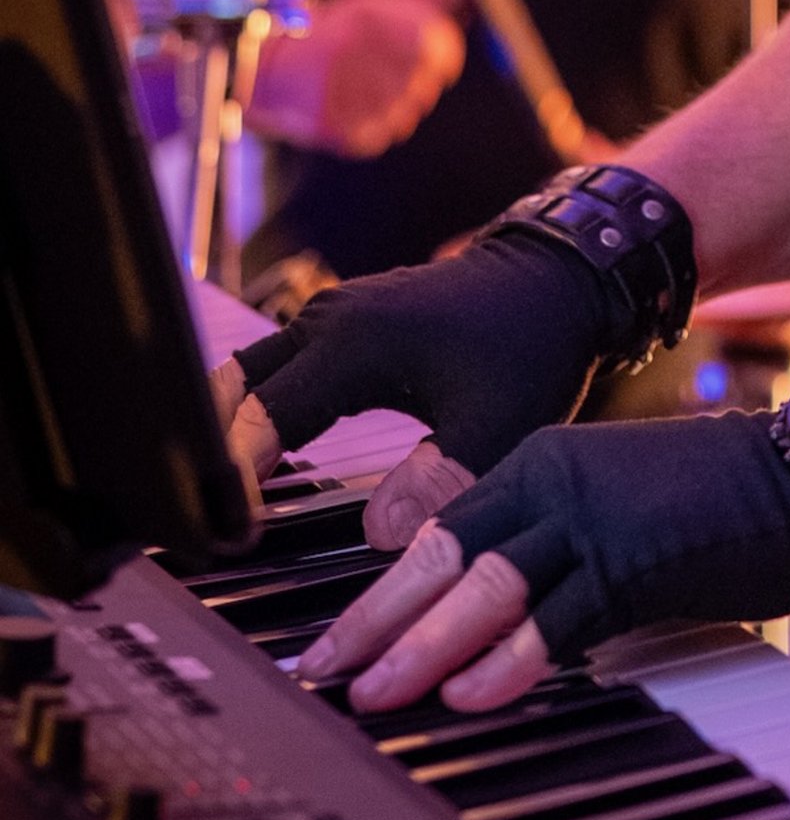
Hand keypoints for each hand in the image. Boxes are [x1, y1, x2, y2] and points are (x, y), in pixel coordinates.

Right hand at [225, 227, 635, 535]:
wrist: (557, 280)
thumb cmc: (530, 347)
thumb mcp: (498, 424)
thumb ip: (441, 482)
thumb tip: (376, 539)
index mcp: (350, 345)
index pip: (260, 421)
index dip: (236, 480)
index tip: (226, 534)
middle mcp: (328, 322)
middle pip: (233, 389)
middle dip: (211, 450)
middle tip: (202, 518)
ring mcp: (332, 316)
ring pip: (250, 372)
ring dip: (230, 425)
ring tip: (218, 494)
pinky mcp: (345, 323)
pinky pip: (278, 366)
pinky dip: (258, 407)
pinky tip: (262, 457)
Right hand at [251, 0, 464, 157]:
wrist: (262, 72)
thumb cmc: (325, 32)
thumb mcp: (366, 2)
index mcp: (365, 19)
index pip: (438, 46)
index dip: (446, 55)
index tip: (442, 59)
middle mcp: (354, 54)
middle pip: (425, 81)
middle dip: (422, 79)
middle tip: (399, 73)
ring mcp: (342, 91)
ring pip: (408, 109)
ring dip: (400, 102)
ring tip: (369, 87)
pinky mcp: (336, 127)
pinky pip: (385, 132)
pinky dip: (380, 122)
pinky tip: (357, 105)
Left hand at [299, 416, 789, 710]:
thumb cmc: (719, 496)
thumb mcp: (614, 500)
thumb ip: (550, 543)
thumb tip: (487, 615)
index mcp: (543, 460)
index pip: (440, 529)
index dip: (382, 589)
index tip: (340, 637)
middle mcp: (555, 480)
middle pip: (442, 555)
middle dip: (375, 621)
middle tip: (322, 672)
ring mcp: (594, 519)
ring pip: (484, 588)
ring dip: (421, 646)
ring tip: (374, 694)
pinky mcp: (636, 561)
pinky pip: (558, 619)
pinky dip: (509, 660)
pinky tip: (471, 693)